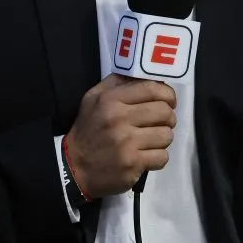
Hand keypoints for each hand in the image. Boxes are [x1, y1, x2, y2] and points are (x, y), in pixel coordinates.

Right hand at [64, 74, 176, 199]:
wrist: (74, 167)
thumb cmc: (88, 129)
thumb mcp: (94, 98)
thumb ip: (118, 83)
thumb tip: (149, 75)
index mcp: (111, 99)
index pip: (152, 88)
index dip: (167, 94)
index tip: (168, 101)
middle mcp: (119, 118)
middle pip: (164, 112)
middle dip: (168, 117)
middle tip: (160, 122)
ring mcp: (127, 143)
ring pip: (166, 135)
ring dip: (162, 138)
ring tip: (151, 140)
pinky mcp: (133, 164)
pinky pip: (162, 157)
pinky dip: (158, 157)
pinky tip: (146, 156)